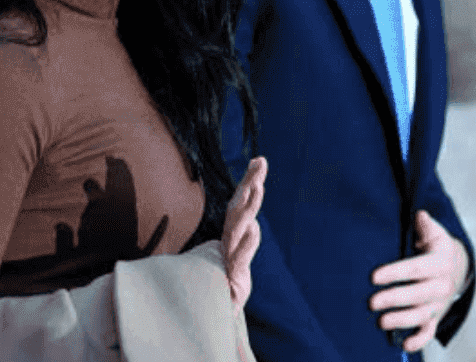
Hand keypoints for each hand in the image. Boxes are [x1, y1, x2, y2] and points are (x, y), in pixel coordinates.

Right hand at [222, 156, 266, 310]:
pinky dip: (246, 244)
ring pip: (237, 227)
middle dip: (249, 184)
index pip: (240, 204)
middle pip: (238, 208)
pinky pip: (238, 257)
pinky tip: (253, 228)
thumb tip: (253, 226)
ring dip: (247, 207)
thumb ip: (245, 245)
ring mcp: (229, 257)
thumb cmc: (226, 287)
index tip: (260, 160)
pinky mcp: (231, 276)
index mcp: (231, 236)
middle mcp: (229, 242)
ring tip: (257, 187)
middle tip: (260, 163)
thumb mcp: (239, 263)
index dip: (249, 182)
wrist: (215, 315)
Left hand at [368, 210, 468, 353]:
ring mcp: (440, 303)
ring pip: (422, 315)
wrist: (457, 266)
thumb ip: (426, 225)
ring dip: (402, 321)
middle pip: (418, 295)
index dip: (395, 273)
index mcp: (440, 263)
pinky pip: (429, 331)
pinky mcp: (437, 316)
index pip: (415, 268)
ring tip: (381, 322)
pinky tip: (404, 345)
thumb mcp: (435, 233)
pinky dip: (419, 340)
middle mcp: (442, 285)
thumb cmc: (437, 247)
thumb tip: (420, 215)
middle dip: (394, 299)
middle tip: (372, 302)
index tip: (374, 276)